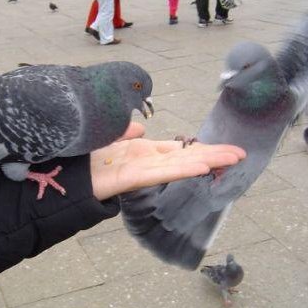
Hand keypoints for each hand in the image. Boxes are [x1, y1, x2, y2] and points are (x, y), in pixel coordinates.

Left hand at [90, 123, 245, 200]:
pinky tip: (201, 167)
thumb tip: (140, 128)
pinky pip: (160, 173)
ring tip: (230, 159)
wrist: (67, 175)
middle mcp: (148, 162)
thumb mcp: (109, 138)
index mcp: (145, 152)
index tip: (225, 148)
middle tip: (240, 153)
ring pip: (180, 165)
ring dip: (206, 162)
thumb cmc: (87, 158)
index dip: (202, 148)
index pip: (180, 150)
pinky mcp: (132, 178)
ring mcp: (142, 170)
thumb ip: (125, 133)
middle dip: (213, 155)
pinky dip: (181, 170)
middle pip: (186, 157)